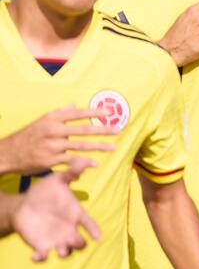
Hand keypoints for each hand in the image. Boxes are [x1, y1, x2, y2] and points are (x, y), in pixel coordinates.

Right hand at [1, 107, 116, 174]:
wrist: (8, 153)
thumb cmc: (28, 135)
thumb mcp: (42, 120)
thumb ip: (60, 113)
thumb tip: (74, 105)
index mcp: (53, 119)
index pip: (78, 114)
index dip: (95, 112)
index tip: (110, 112)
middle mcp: (54, 131)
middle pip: (83, 130)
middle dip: (103, 130)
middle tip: (118, 130)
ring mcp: (53, 146)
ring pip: (81, 146)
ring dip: (99, 147)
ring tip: (113, 147)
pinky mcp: (51, 160)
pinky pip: (72, 160)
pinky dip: (85, 162)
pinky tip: (96, 163)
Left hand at [12, 157, 100, 261]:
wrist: (24, 205)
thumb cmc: (44, 191)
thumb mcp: (57, 180)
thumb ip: (71, 172)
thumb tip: (85, 160)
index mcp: (74, 214)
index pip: (88, 223)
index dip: (94, 230)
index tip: (98, 236)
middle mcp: (68, 229)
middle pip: (80, 242)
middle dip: (78, 243)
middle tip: (73, 240)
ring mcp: (56, 238)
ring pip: (65, 252)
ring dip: (64, 253)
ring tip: (59, 250)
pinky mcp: (41, 245)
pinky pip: (44, 256)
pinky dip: (41, 258)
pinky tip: (36, 255)